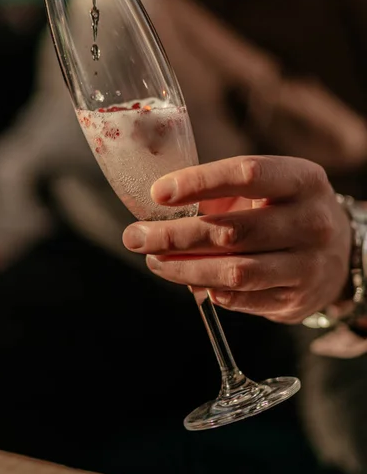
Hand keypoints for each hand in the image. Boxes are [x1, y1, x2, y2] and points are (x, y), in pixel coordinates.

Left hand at [123, 155, 351, 323]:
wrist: (338, 254)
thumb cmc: (286, 212)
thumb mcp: (268, 190)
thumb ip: (222, 195)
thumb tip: (160, 212)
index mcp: (302, 180)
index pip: (245, 174)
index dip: (197, 183)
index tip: (158, 193)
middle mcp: (311, 221)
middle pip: (231, 231)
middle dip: (174, 235)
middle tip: (135, 236)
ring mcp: (307, 264)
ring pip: (234, 271)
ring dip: (184, 269)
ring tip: (154, 260)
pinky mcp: (296, 299)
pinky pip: (243, 300)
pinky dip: (211, 292)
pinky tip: (190, 281)